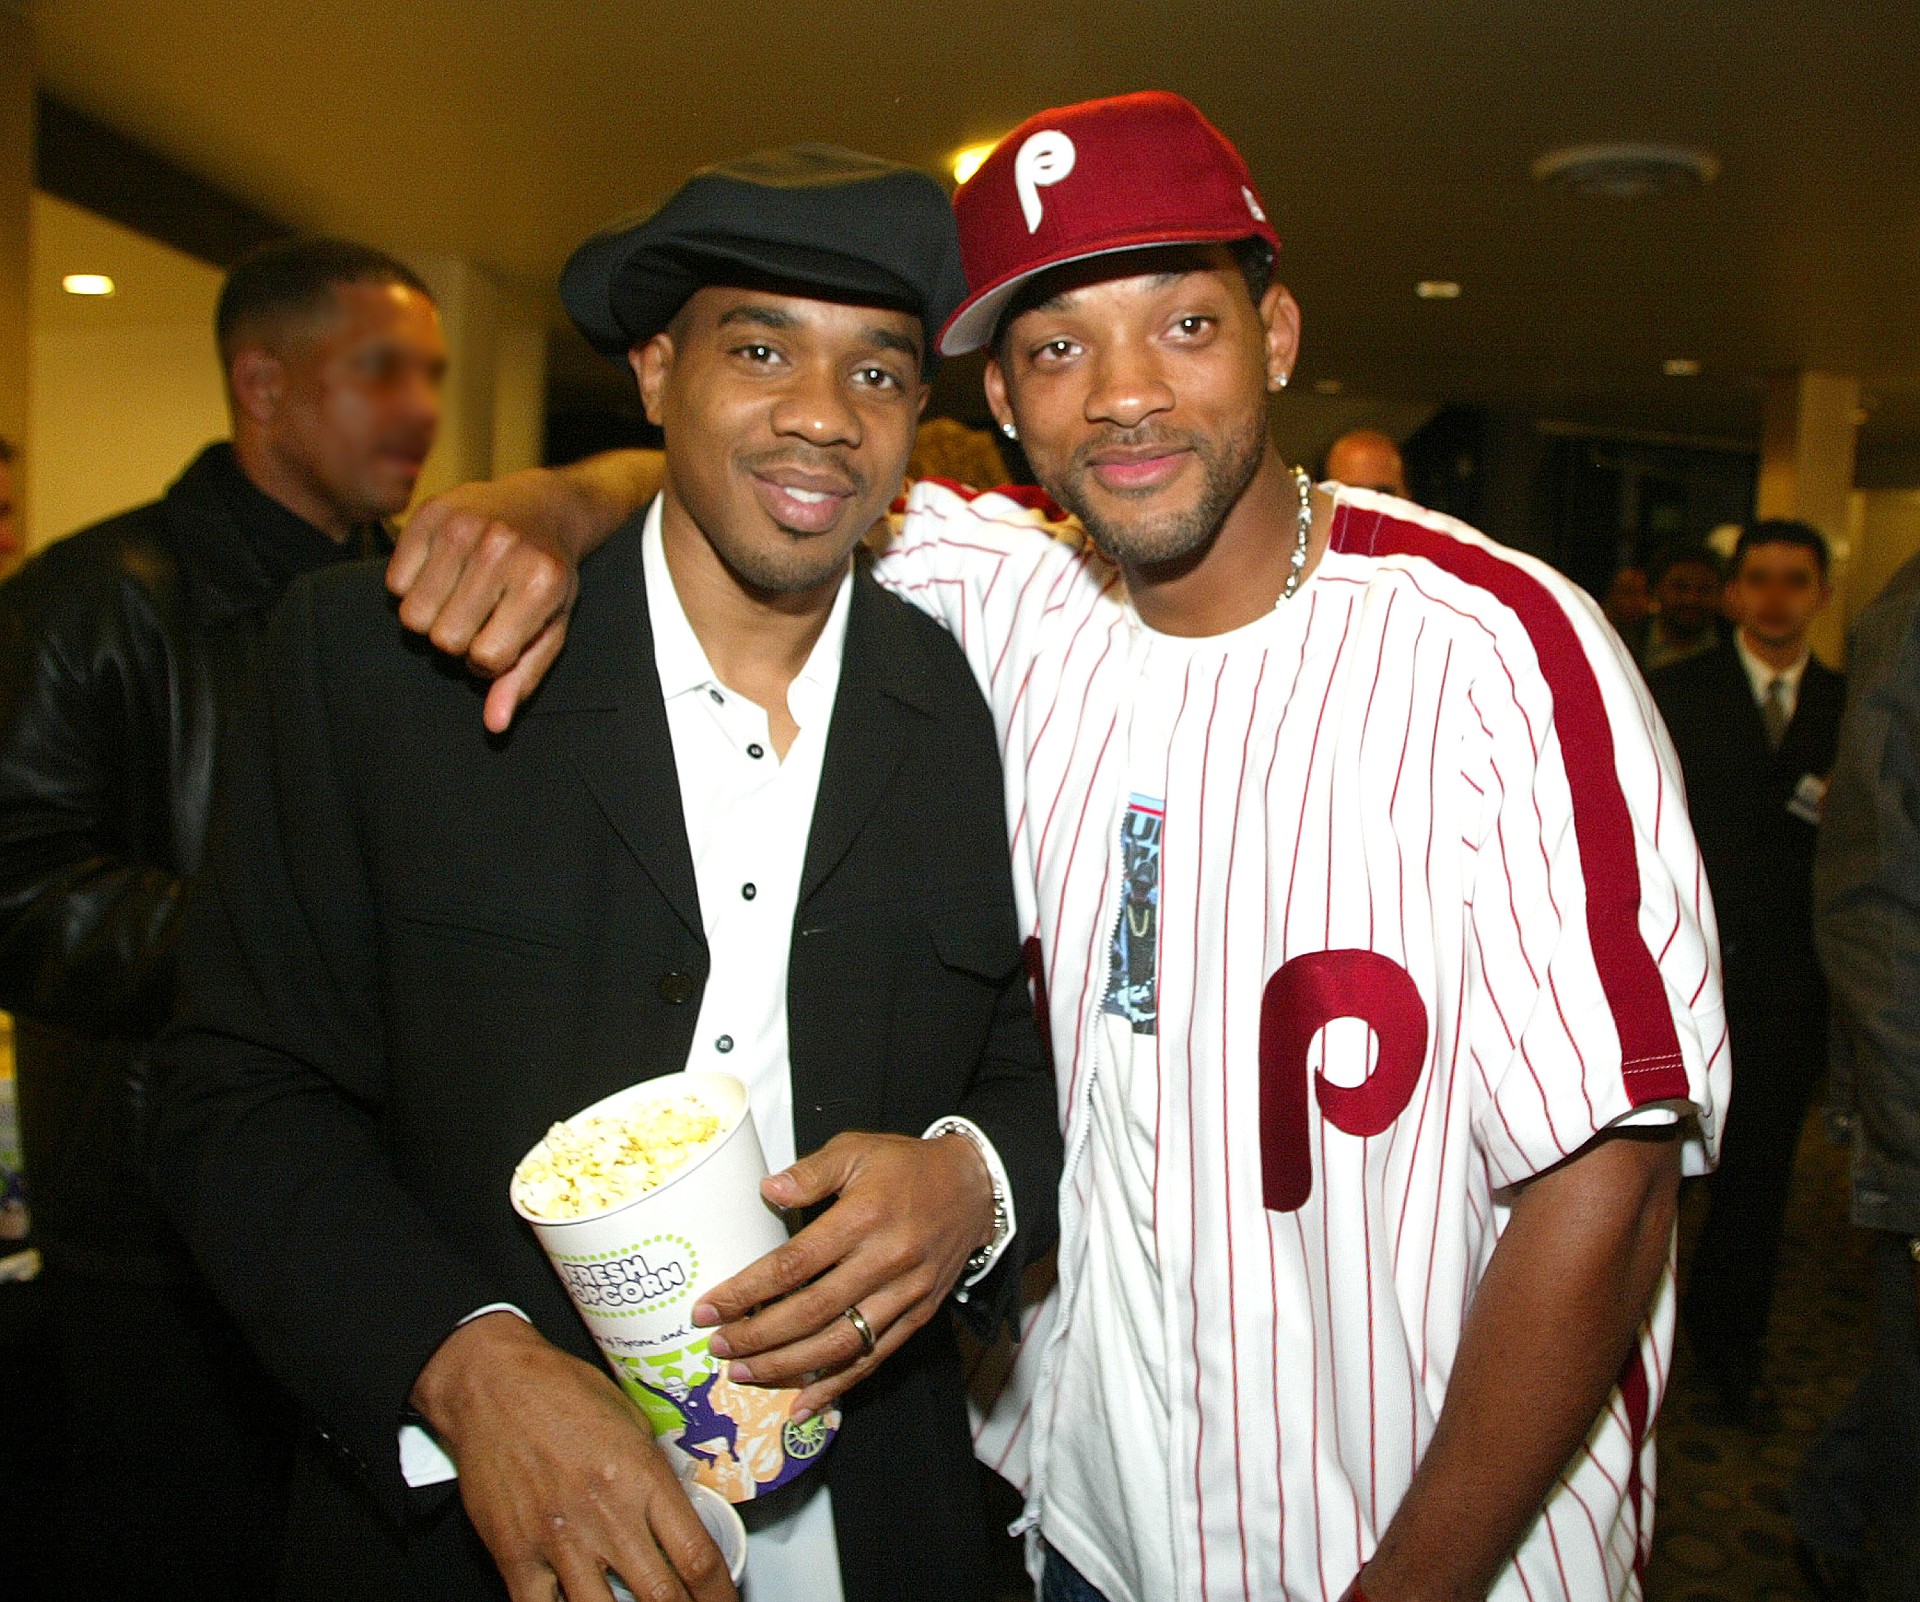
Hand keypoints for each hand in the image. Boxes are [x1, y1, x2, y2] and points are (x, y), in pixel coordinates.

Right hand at [387, 473, 581, 733]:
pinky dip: (412, 586)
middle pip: (443, 639)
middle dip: (458, 640)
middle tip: (479, 617)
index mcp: (538, 584)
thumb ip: (523, 679)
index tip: (501, 639)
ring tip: (460, 597)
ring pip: (413, 615)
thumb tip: (494, 726)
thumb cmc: (547, 579)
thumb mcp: (550, 629)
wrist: (543, 507)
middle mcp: (501, 551)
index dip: (487, 659)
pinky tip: (442, 573)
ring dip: (432, 618)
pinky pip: (394, 583)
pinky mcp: (429, 512)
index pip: (484, 657)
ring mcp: (463, 527)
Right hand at [411, 1312, 735, 1601]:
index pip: (696, 1557)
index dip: (719, 1594)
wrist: (493, 1384)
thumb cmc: (561, 1392)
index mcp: (642, 1477)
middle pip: (662, 1597)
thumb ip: (657, 1472)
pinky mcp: (514, 1554)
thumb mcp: (631, 1420)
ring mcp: (558, 1539)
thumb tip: (685, 1507)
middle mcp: (605, 1513)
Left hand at [692, 1132, 994, 1417]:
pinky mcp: (918, 1316)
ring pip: (839, 1343)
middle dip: (757, 1336)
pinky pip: (873, 1359)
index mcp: (864, 1217)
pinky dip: (836, 1386)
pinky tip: (802, 1404)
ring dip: (787, 1367)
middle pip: (811, 1311)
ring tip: (744, 1374)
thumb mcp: (856, 1150)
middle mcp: (885, 1260)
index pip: (793, 1264)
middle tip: (718, 1347)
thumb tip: (766, 1191)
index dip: (746, 1291)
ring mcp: (905, 1294)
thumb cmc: (906, 1167)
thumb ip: (810, 1172)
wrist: (974, 1189)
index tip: (709, 1308)